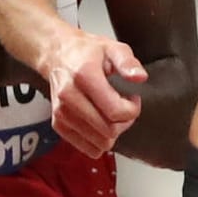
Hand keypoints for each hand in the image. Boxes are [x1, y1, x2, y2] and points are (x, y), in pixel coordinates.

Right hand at [37, 29, 147, 157]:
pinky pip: (87, 148)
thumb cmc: (87, 52)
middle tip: (124, 106)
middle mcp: (69, 97)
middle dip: (125, 122)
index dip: (132, 110)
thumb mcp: (113, 48)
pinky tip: (100, 122)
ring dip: (113, 133)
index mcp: (84, 76)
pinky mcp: (58, 124)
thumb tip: (139, 77)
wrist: (58, 55)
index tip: (133, 98)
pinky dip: (99, 140)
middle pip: (109, 131)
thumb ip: (128, 62)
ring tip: (112, 113)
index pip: (115, 111)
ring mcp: (61, 113)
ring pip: (99, 143)